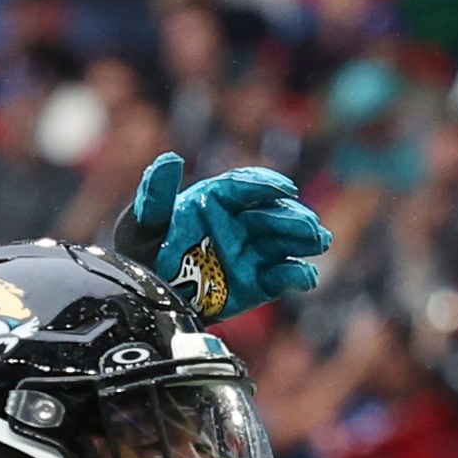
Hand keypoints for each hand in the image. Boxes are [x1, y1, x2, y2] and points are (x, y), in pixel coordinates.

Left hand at [114, 153, 332, 322]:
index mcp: (214, 200)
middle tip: (308, 225)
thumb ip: (154, 195)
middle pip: (272, 214)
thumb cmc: (141, 255)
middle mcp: (238, 223)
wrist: (148, 297)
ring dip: (304, 240)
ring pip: (285, 242)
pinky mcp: (259, 282)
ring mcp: (251, 252)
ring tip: (318, 241)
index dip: (264, 185)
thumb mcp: (140, 225)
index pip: (244, 187)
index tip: (282, 189)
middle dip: (292, 218)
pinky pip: (282, 277)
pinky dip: (296, 276)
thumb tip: (169, 159)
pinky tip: (304, 276)